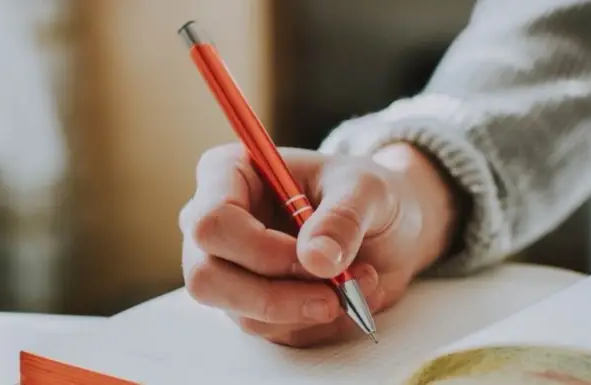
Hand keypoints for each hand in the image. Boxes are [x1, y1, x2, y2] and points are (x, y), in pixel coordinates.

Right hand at [178, 142, 458, 346]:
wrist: (384, 226)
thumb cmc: (364, 193)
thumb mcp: (367, 189)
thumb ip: (343, 218)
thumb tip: (317, 260)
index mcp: (228, 174)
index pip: (211, 222)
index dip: (258, 249)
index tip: (314, 259)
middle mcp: (214, 224)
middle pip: (207, 278)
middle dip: (275, 296)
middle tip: (334, 295)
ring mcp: (227, 269)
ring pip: (241, 313)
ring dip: (307, 310)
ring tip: (359, 283)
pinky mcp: (249, 304)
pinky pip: (271, 331)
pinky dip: (316, 322)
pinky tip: (348, 296)